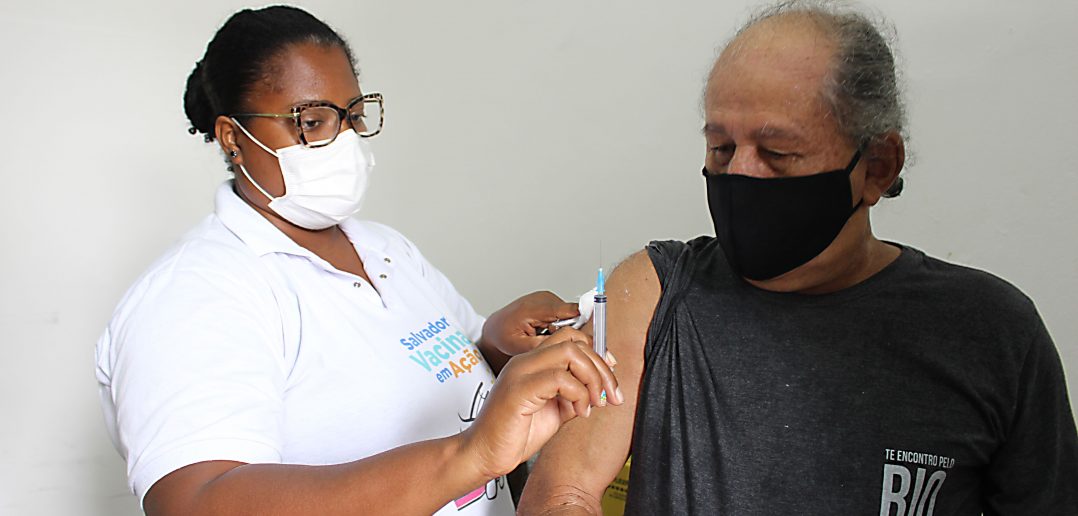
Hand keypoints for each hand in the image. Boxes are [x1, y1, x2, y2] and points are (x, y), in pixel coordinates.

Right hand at [460, 328, 621, 479]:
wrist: (484, 454)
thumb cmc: (513, 435)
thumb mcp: (554, 411)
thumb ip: (574, 395)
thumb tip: (599, 388)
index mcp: (532, 363)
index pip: (571, 338)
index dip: (597, 354)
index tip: (610, 377)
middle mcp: (525, 362)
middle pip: (574, 341)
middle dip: (601, 367)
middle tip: (611, 395)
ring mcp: (520, 372)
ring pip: (570, 352)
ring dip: (593, 378)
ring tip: (595, 403)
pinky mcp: (519, 389)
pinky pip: (561, 379)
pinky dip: (579, 395)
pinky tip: (578, 413)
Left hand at [483, 291, 580, 356]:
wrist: (496, 326)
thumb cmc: (503, 334)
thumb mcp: (520, 346)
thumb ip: (543, 346)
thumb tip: (565, 347)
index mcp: (537, 307)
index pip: (569, 310)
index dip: (585, 320)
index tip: (596, 333)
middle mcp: (546, 299)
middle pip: (574, 317)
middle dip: (573, 334)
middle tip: (566, 349)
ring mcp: (550, 300)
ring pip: (571, 319)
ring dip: (566, 332)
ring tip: (550, 341)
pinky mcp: (552, 304)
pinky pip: (566, 317)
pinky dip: (562, 328)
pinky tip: (549, 335)